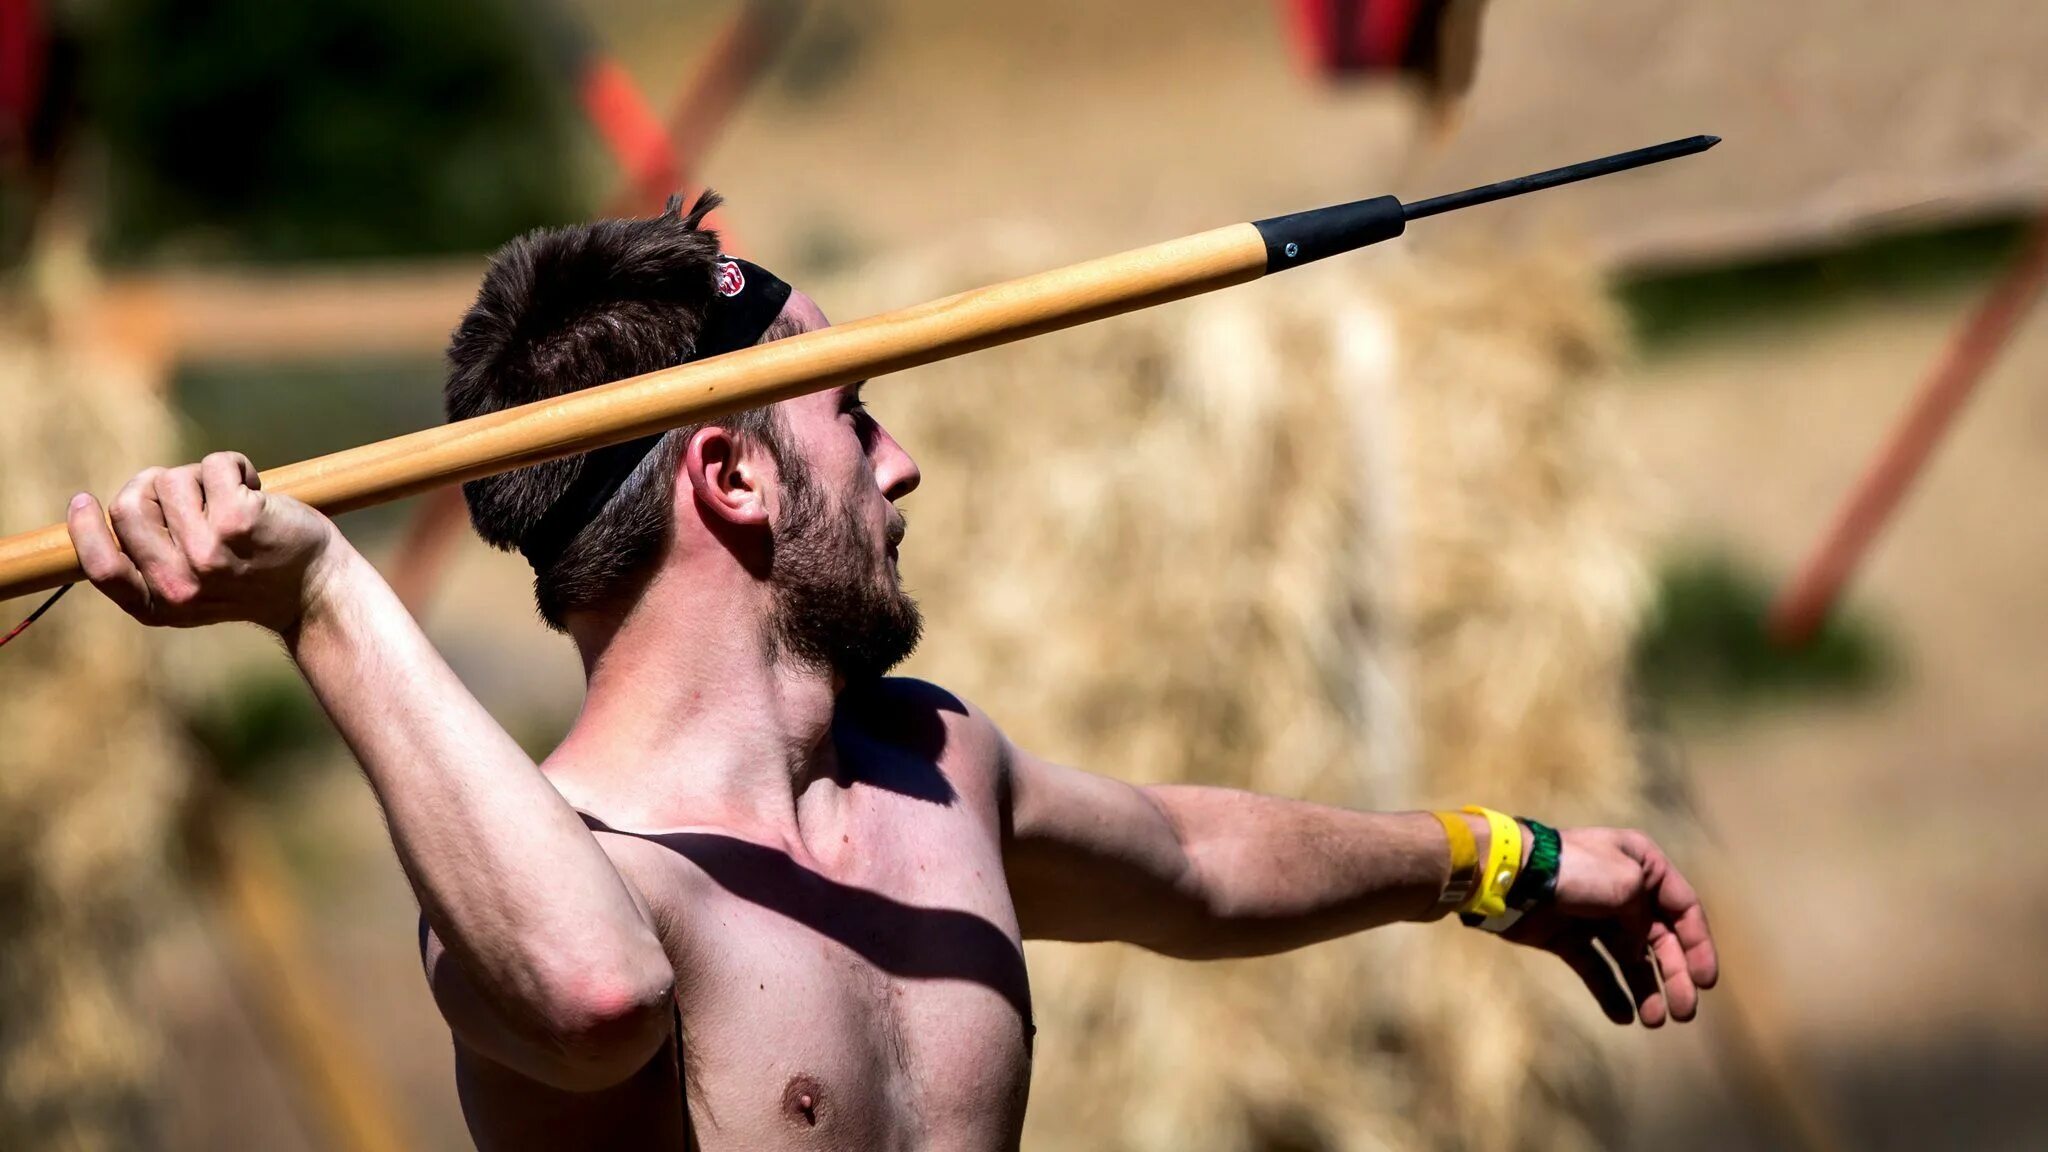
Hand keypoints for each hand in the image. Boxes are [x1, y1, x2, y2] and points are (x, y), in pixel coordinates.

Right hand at [66, 452, 343, 634]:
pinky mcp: (240, 521)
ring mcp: (208, 552)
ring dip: (201, 479)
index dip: (86, 530)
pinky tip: (256, 492)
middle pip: (128, 506)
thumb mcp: (190, 590)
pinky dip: (235, 466)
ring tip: (232, 502)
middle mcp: (179, 584)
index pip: (102, 567)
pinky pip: (214, 464)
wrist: (315, 589)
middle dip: (156, 487)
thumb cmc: (251, 578)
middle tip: (194, 497)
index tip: (82, 501)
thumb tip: (104, 511)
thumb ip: (147, 563)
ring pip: (170, 479)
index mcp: (158, 606)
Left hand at [1502, 827, 1717, 1027]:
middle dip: (1675, 976)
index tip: (1706, 981)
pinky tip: (1624, 1016)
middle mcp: (1624, 889)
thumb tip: (1637, 945)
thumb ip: (1646, 916)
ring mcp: (1594, 915)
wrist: (1513, 878)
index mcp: (1643, 865)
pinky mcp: (1568, 937)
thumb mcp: (1627, 882)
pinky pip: (1596, 968)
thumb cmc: (1575, 871)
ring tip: (1655, 1021)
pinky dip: (1610, 992)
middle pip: (1660, 939)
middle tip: (1685, 1013)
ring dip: (1646, 988)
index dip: (1699, 946)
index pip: (1684, 908)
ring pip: (1630, 958)